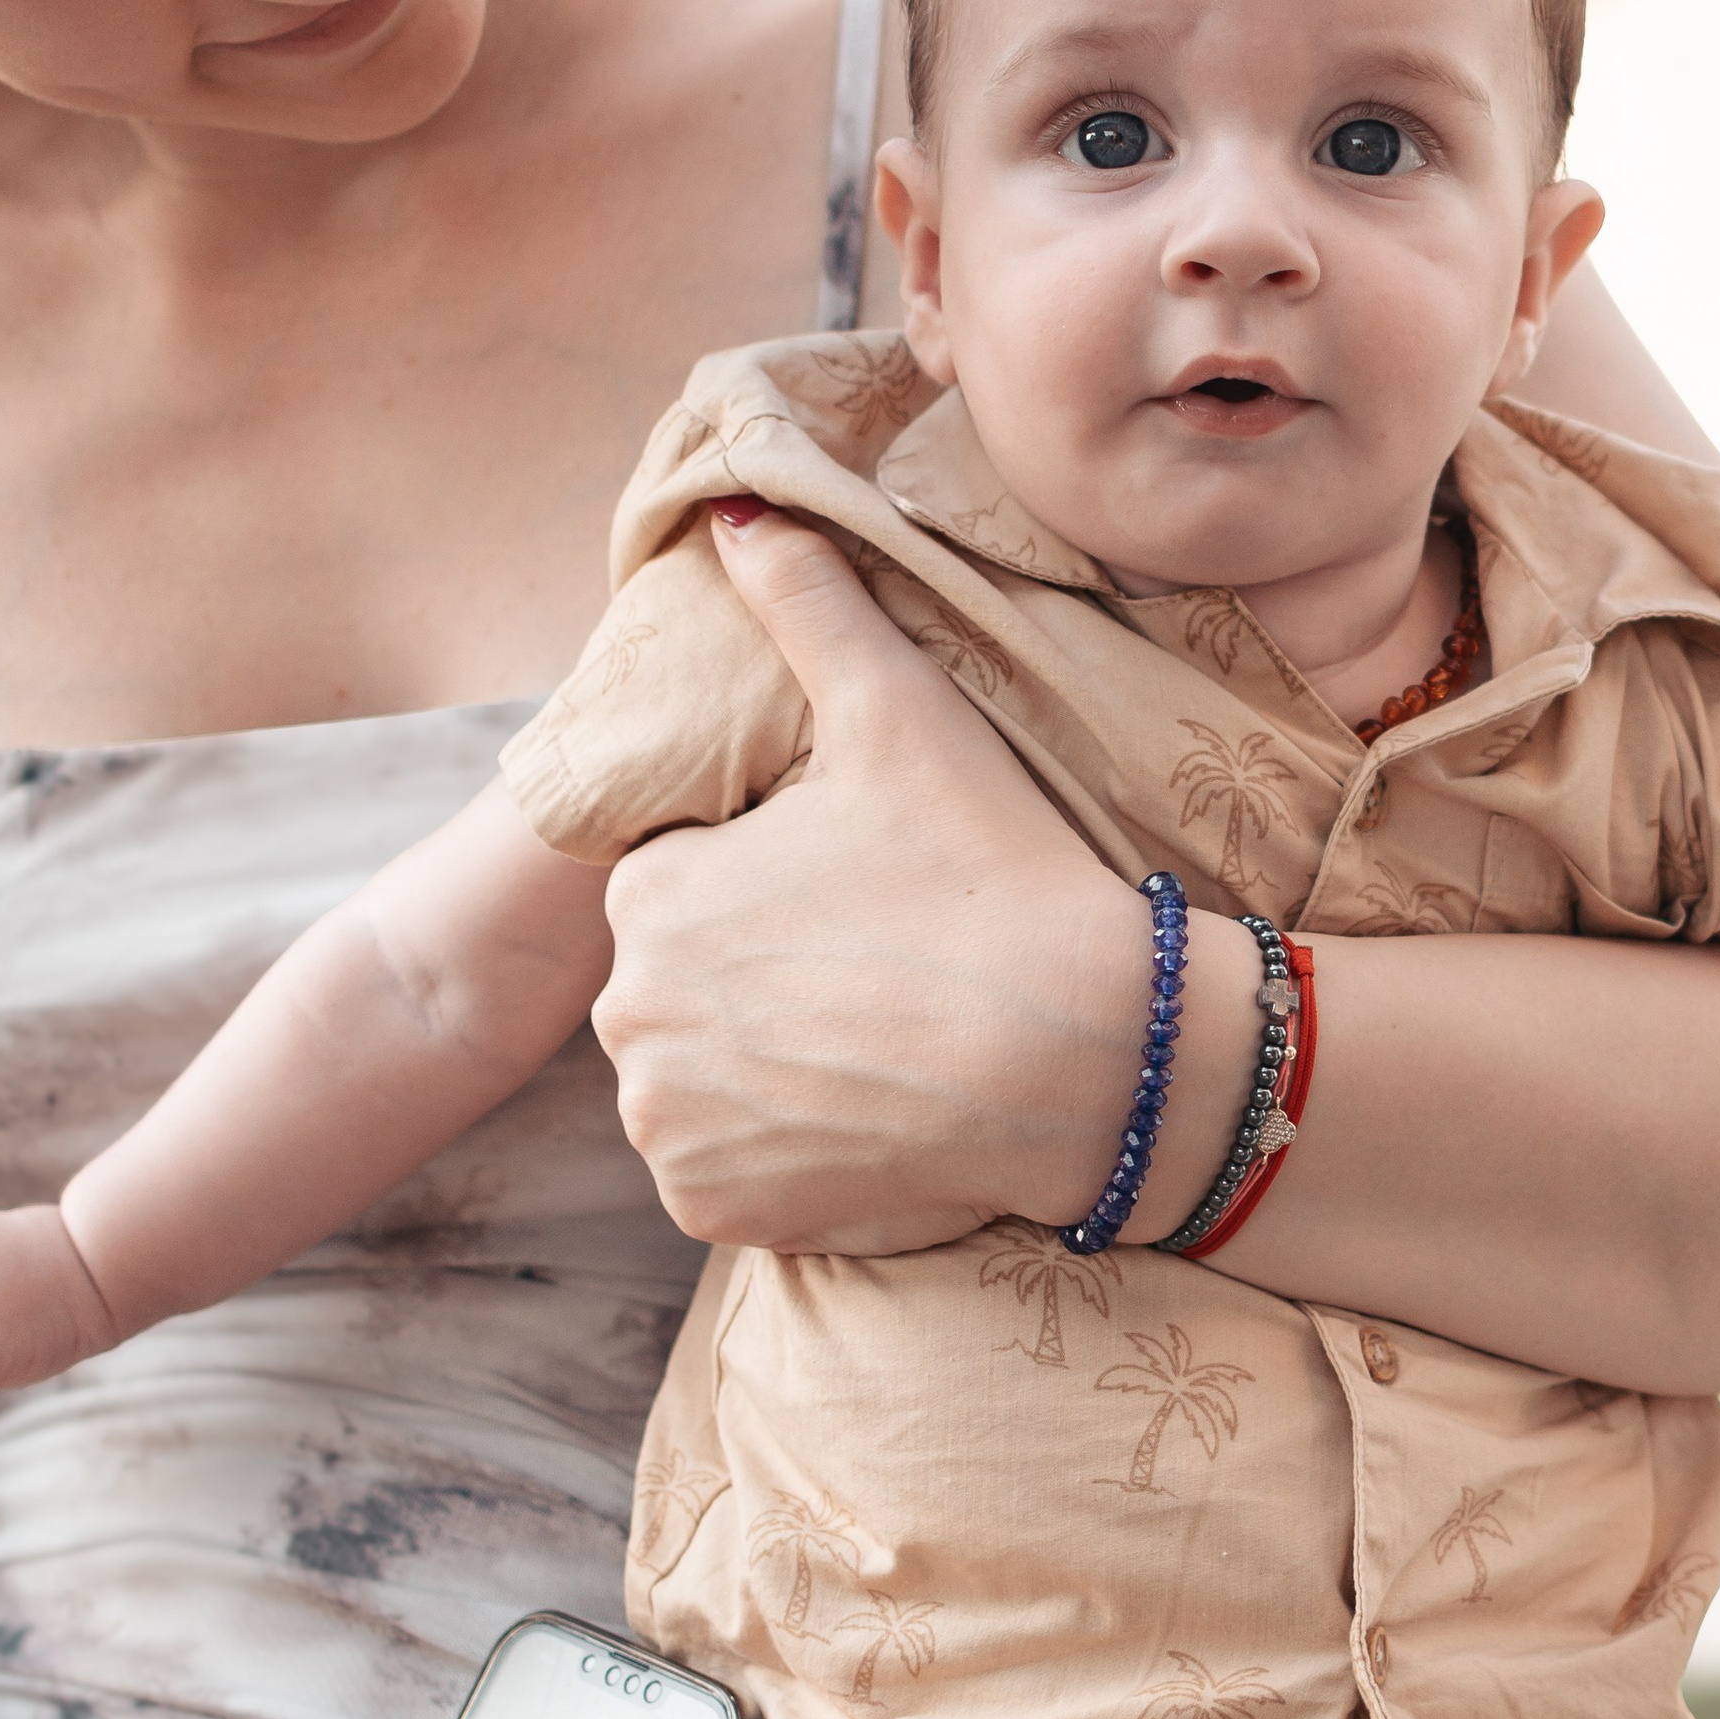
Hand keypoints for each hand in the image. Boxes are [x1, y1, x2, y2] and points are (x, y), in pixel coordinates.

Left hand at [595, 508, 1220, 1252]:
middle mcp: (629, 1016)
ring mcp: (670, 1125)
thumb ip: (806, 601)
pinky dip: (784, 1157)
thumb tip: (734, 507)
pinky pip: (730, 1176)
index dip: (778, 886)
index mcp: (650, 892)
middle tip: (882, 970)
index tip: (864, 895)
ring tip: (877, 1043)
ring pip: (702, 1083)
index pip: (686, 885)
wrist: (1091, 1053)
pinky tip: (866, 1117)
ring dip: (767, 1071)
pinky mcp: (719, 1211)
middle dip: (762, 981)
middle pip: (686, 987)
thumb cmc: (991, 872)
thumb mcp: (896, 710)